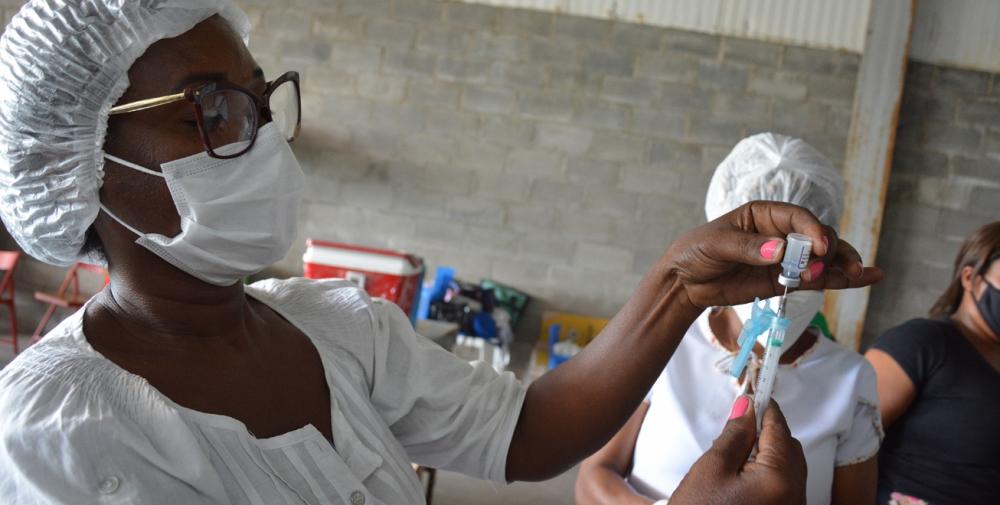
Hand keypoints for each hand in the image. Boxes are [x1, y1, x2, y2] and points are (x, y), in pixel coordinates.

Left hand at [660, 201, 882, 308]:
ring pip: (823, 258)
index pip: (797, 217)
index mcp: (765, 214)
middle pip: (817, 236)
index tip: (819, 246)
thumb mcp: (717, 245)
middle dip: (831, 249)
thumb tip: (780, 251)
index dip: (812, 229)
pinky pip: (816, 279)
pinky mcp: (785, 281)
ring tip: (859, 273)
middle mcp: (781, 233)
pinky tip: (868, 278)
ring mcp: (786, 258)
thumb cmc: (697, 251)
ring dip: (843, 264)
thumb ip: (748, 248)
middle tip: (832, 265)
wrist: (685, 281)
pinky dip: (841, 280)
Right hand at [670, 397, 806, 504]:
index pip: (779, 429)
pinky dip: (769, 472)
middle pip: (790, 448)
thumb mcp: (712, 467)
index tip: (755, 389)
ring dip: (768, 452)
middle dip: (768, 431)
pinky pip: (784, 486)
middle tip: (739, 422)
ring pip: (789, 468)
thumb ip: (735, 434)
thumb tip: (749, 405)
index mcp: (780, 479)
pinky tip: (743, 474)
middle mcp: (796, 496)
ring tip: (736, 450)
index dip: (766, 407)